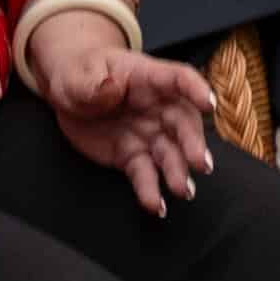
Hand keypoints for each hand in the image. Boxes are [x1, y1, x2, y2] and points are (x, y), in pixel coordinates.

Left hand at [21, 8, 221, 214]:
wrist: (70, 95)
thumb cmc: (79, 74)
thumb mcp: (77, 75)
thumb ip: (92, 84)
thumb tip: (110, 88)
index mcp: (147, 78)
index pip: (179, 79)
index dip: (197, 90)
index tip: (209, 105)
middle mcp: (156, 107)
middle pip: (182, 123)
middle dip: (193, 143)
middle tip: (200, 163)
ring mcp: (148, 133)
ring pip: (170, 153)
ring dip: (178, 172)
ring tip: (183, 191)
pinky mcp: (133, 155)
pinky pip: (145, 174)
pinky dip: (151, 191)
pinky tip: (156, 206)